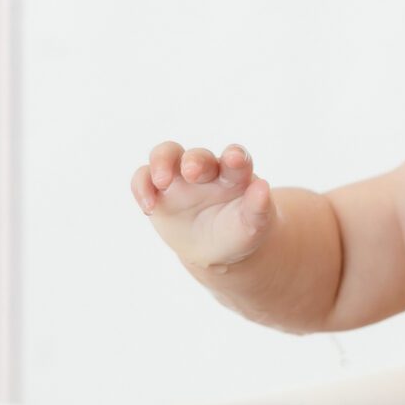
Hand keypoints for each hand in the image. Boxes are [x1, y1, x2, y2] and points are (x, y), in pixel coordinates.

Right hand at [131, 139, 276, 271]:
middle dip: (195, 161)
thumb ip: (258, 208)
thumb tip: (263, 187)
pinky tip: (149, 207)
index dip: (235, 156)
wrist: (218, 249)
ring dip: (162, 162)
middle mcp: (206, 170)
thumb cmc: (239, 231)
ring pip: (166, 154)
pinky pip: (143, 179)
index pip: (236, 158)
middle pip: (197, 155)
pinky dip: (142, 187)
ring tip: (162, 180)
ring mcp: (180, 177)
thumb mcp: (253, 225)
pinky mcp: (158, 190)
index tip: (235, 159)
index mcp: (234, 175)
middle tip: (192, 171)